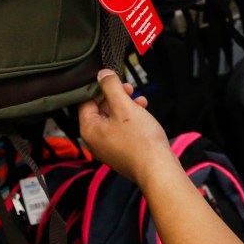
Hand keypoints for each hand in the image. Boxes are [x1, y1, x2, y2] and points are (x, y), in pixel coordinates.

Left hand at [78, 69, 174, 187]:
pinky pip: (121, 129)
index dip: (100, 88)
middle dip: (115, 96)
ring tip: (139, 100)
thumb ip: (111, 87)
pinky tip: (143, 112)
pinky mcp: (121, 151)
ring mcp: (108, 148)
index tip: (113, 80)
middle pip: (99, 110)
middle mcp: (95, 140)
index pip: (86, 101)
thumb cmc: (141, 142)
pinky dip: (130, 118)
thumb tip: (102, 74)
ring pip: (112, 119)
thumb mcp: (124, 106)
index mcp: (89, 129)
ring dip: (125, 105)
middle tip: (128, 88)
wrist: (158, 169)